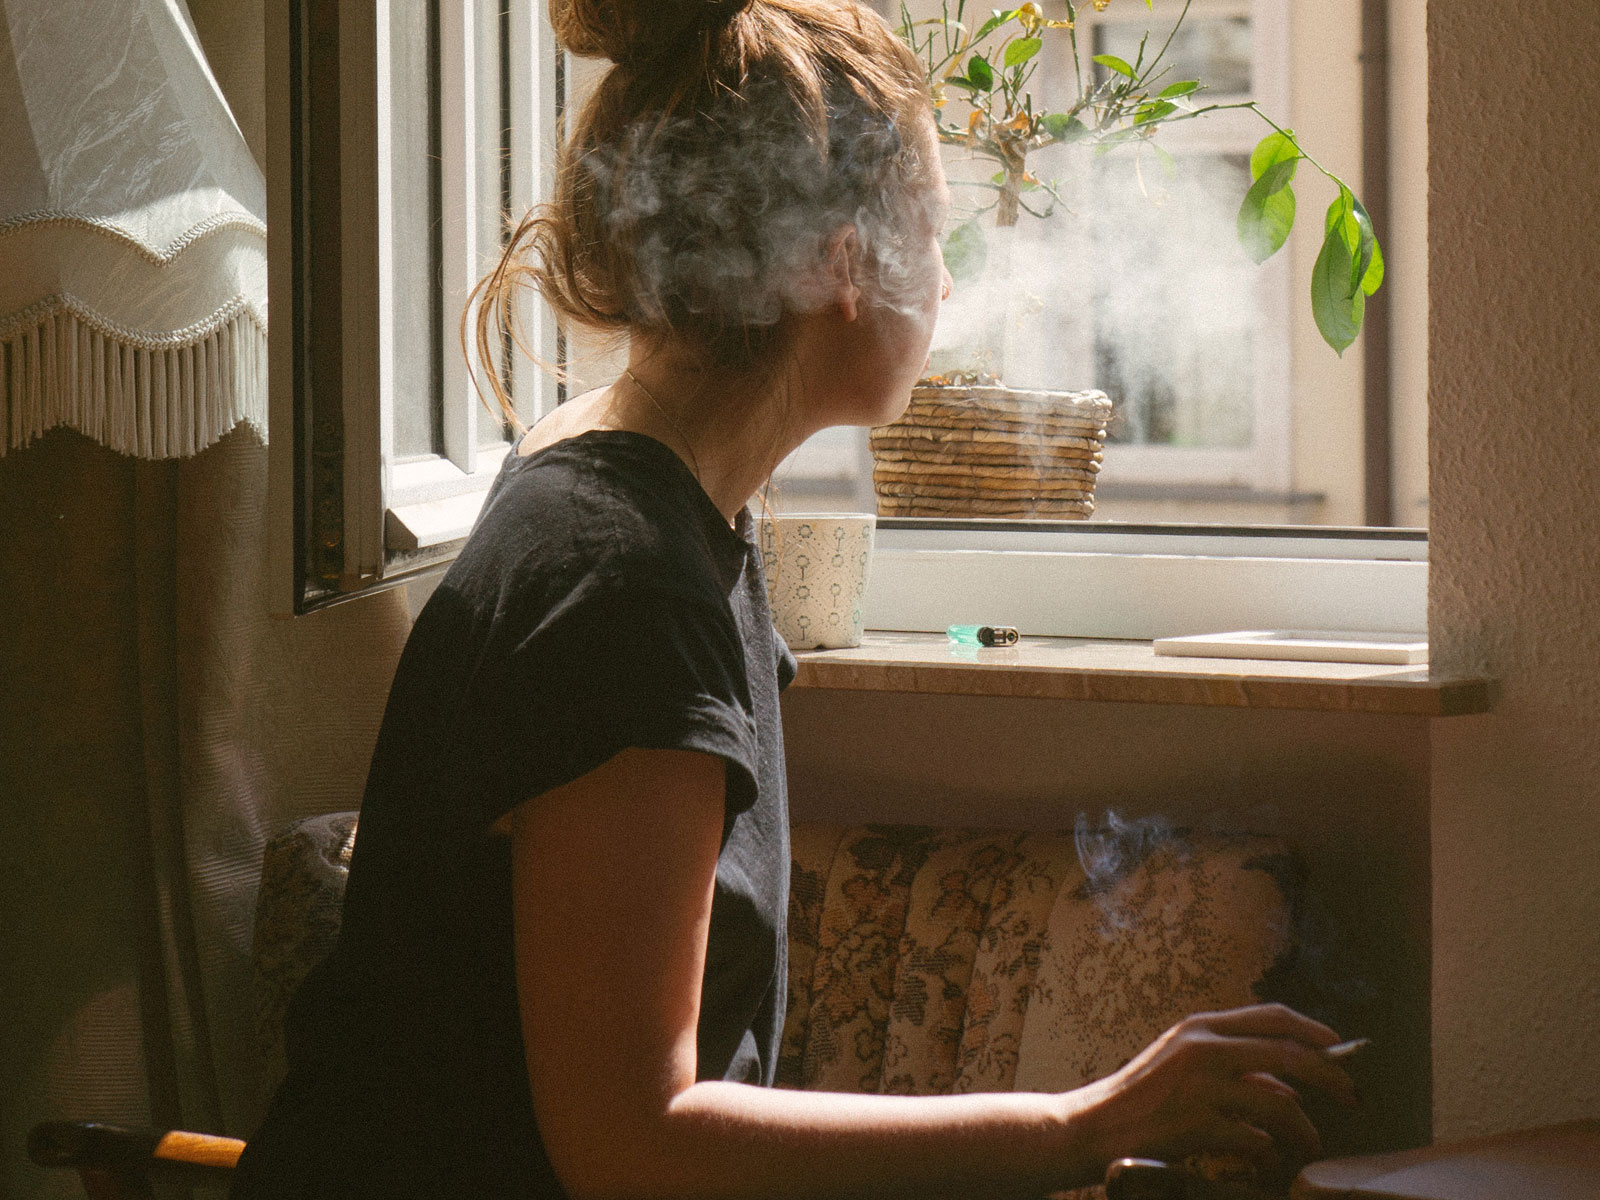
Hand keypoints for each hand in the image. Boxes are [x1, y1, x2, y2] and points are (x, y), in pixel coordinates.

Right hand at [1073, 1004, 1359, 1176]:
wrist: (1093, 1126)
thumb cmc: (1139, 1097)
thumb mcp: (1180, 1061)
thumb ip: (1227, 1060)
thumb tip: (1287, 1082)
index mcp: (1200, 1027)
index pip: (1271, 1015)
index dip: (1313, 1030)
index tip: (1339, 1047)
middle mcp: (1202, 1049)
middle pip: (1289, 1054)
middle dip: (1331, 1077)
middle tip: (1352, 1098)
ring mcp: (1200, 1086)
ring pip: (1280, 1103)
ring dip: (1305, 1129)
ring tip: (1308, 1144)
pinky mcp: (1197, 1125)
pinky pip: (1256, 1140)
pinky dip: (1269, 1154)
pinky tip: (1266, 1162)